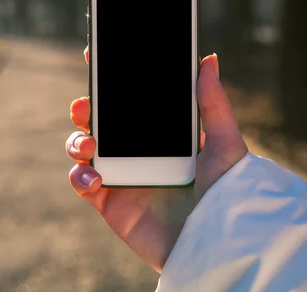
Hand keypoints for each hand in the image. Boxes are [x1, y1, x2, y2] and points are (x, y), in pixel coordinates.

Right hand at [65, 46, 247, 271]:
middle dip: (85, 108)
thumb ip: (213, 104)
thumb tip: (209, 59)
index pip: (128, 103)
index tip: (96, 58)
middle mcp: (135, 152)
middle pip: (98, 121)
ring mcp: (120, 176)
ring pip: (83, 148)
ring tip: (90, 145)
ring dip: (77, 141)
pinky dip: (79, 176)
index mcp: (158, 135)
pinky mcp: (109, 203)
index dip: (109, 81)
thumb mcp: (225, 145)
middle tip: (85, 105)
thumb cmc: (228, 196)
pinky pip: (81, 183)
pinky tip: (94, 177)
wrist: (218, 247)